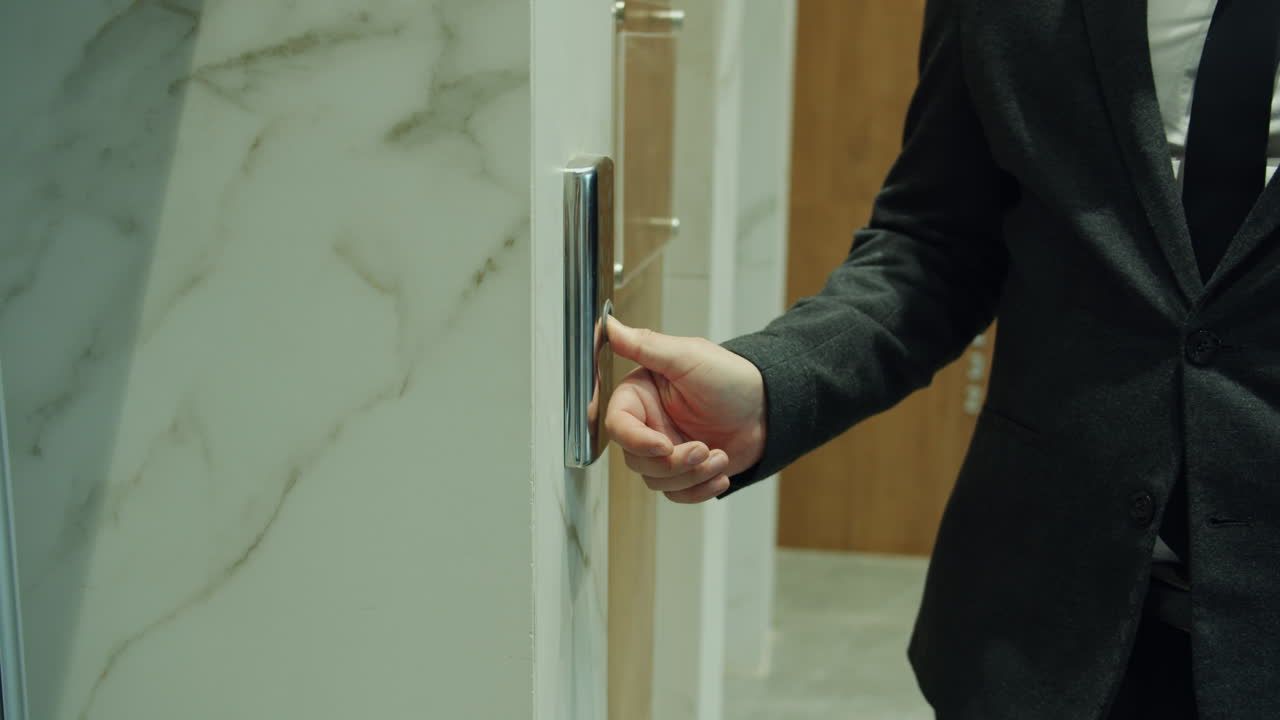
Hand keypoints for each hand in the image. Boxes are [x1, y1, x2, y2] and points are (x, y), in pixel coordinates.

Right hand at [605, 317, 765, 503]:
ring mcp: (667, 449)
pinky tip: (720, 475)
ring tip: (720, 458)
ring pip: (656, 480)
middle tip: (703, 450)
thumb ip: (644, 345)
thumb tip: (609, 325)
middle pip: (636, 459)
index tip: (664, 445)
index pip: (618, 426)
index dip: (637, 440)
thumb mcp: (686, 357)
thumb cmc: (731, 377)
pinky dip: (699, 490)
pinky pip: (676, 493)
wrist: (769, 408)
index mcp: (641, 396)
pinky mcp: (685, 470)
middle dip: (673, 462)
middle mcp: (649, 424)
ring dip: (691, 476)